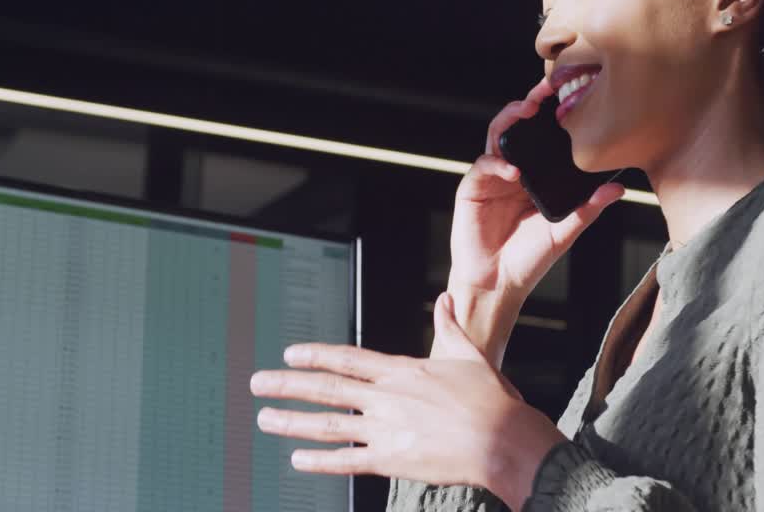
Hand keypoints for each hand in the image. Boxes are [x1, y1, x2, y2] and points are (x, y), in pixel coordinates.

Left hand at [251, 293, 565, 510]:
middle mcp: (386, 397)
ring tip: (265, 418)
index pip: (347, 359)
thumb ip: (449, 328)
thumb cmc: (492, 401)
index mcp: (402, 371)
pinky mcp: (391, 459)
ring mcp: (385, 429)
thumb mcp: (469, 355)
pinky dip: (319, 460)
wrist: (504, 441)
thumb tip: (443, 302)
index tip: (291, 354)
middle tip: (259, 383)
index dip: (315, 355)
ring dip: (292, 421)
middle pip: (326, 388)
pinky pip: (346, 460)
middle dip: (287, 385)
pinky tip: (297, 459)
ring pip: (327, 424)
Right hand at [444, 77, 624, 364]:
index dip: (551, 113)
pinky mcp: (472, 188)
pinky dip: (498, 164)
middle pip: (517, 126)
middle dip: (528, 104)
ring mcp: (491, 177)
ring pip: (496, 136)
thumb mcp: (565, 231)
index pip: (542, 135)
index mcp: (534, 175)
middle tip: (544, 90)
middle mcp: (512, 170)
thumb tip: (619, 188)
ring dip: (509, 120)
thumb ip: (588, 208)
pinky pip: (483, 167)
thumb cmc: (530, 259)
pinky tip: (513, 171)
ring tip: (525, 112)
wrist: (499, 285)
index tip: (567, 92)